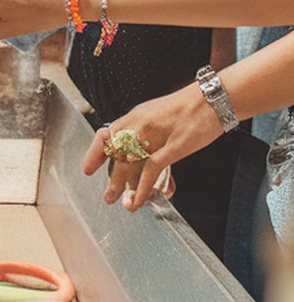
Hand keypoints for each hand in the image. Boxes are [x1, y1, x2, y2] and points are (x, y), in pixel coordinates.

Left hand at [80, 84, 220, 211]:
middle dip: (111, 178)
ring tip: (123, 204)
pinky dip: (143, 187)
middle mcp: (140, 124)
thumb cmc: (189, 107)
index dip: (95, 153)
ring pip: (130, 163)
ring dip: (123, 187)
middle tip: (108, 197)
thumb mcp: (158, 114)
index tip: (88, 170)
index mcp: (136, 115)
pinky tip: (140, 199)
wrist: (213, 98)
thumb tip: (140, 155)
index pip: (107, 134)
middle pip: (116, 153)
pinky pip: (152, 170)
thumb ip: (146, 132)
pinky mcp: (173, 146)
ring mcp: (156, 135)